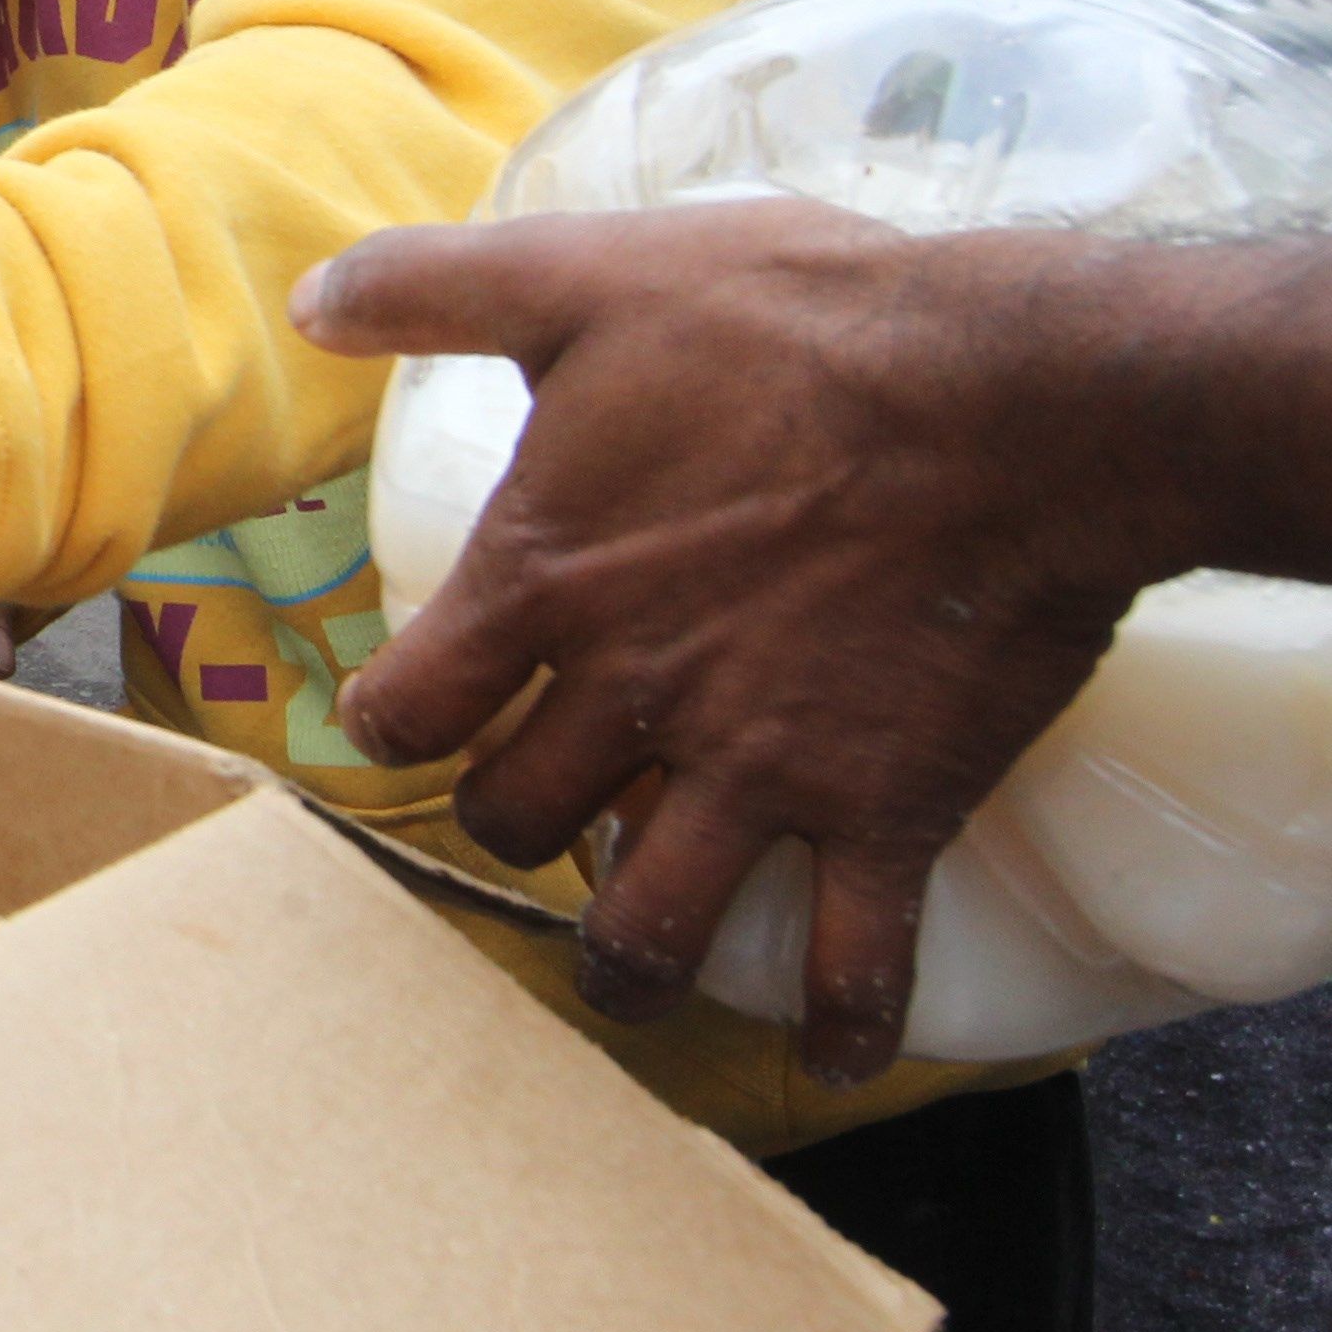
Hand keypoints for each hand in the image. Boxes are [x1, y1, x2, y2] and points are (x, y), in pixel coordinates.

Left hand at [299, 201, 1167, 1083]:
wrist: (1017, 396)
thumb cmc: (800, 327)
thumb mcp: (590, 278)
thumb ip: (438, 289)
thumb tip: (314, 298)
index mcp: (545, 583)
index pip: (407, 707)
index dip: (391, 720)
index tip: (403, 722)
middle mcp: (631, 697)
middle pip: (516, 821)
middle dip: (512, 829)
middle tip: (535, 819)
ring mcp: (758, 770)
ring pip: (652, 925)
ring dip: (631, 964)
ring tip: (630, 974)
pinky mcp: (887, 808)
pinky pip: (859, 958)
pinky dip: (847, 1023)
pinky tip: (839, 1054)